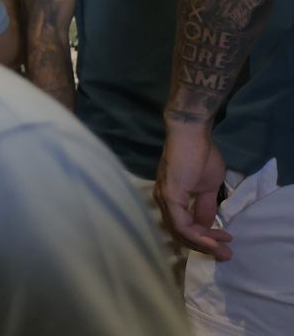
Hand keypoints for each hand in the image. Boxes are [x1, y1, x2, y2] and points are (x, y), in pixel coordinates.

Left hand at [155, 121, 232, 258]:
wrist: (192, 134)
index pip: (183, 227)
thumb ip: (204, 206)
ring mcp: (164, 198)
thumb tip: (207, 225)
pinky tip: (213, 240)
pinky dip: (197, 235)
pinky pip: (181, 223)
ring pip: (180, 232)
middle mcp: (163, 201)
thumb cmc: (199, 155)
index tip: (223, 243)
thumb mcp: (207, 187)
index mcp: (170, 199)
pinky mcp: (169, 195)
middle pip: (180, 233)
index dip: (203, 238)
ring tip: (224, 251)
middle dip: (204, 246)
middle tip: (226, 255)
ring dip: (203, 244)